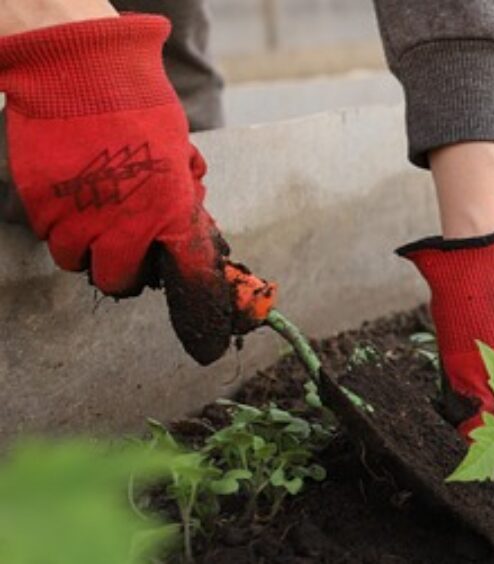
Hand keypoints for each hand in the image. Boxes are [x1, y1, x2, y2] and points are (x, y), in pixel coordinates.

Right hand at [0, 15, 272, 363]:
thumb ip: (183, 205)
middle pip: (120, 283)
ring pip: (78, 263)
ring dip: (89, 250)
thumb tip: (192, 237)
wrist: (84, 75)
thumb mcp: (181, 160)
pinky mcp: (42, 205)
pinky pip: (50, 237)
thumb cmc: (143, 112)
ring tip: (98, 215)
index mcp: (172, 210)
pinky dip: (61, 228)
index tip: (206, 338)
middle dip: (126, 273)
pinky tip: (74, 198)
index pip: (190, 275)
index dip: (199, 305)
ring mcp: (78, 217)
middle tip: (130, 249)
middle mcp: (125, 223)